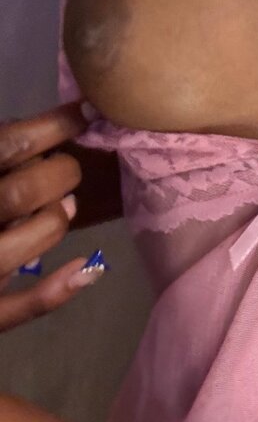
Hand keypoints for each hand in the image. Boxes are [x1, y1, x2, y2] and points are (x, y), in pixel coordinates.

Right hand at [0, 104, 104, 331]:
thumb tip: (26, 131)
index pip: (9, 145)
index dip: (53, 126)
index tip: (82, 113)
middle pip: (25, 191)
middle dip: (61, 173)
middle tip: (67, 169)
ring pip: (35, 235)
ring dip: (58, 217)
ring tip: (65, 206)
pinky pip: (20, 308)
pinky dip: (57, 289)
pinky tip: (85, 267)